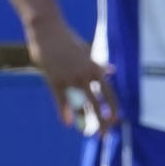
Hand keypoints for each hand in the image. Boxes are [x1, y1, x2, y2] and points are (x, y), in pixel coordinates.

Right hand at [26, 15, 120, 133]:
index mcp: (94, 68)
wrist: (47, 29)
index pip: (108, 92)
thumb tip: (112, 70)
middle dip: (102, 121)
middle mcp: (84, 75)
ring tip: (87, 133)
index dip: (113, 107)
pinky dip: (63, 111)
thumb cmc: (67, 39)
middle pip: (96, 103)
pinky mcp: (54, 78)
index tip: (116, 120)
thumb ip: (98, 64)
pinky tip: (66, 123)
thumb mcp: (86, 51)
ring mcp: (69, 77)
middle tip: (106, 136)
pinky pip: (60, 99)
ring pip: (79, 104)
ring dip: (84, 120)